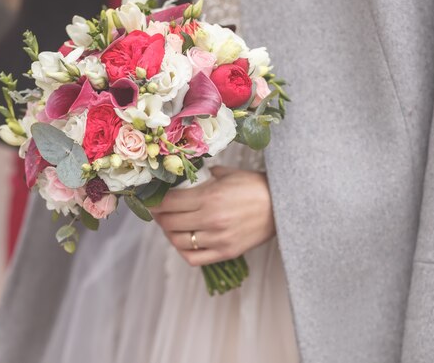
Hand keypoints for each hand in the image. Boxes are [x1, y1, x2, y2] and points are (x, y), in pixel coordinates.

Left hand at [149, 166, 275, 266]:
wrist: (282, 206)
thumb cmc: (254, 186)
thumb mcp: (227, 175)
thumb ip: (203, 178)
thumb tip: (184, 181)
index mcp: (209, 198)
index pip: (169, 203)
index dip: (155, 202)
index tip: (151, 200)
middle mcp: (210, 220)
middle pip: (169, 223)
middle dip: (159, 216)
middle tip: (159, 211)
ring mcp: (218, 239)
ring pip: (178, 241)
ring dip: (169, 233)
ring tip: (170, 226)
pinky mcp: (226, 252)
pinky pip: (194, 258)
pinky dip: (183, 250)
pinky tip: (183, 241)